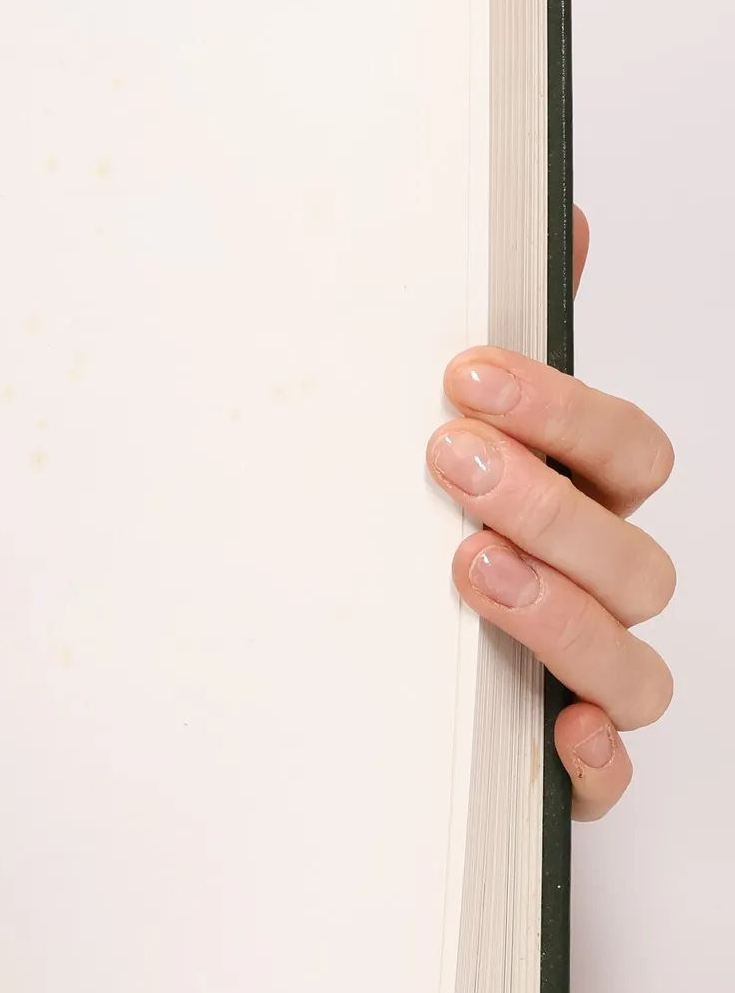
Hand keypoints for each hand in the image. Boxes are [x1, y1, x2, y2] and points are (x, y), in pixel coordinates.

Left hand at [429, 209, 673, 819]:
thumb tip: (554, 217)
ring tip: (471, 568)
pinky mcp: (559, 762)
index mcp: (583, 502)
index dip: (562, 410)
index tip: (466, 372)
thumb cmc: (421, 527)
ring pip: (629, 659)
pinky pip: (606, 775)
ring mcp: (586, 675)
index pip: (626, 450)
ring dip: (559, 612)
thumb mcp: (444, 429)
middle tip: (448, 458)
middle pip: (630, 552)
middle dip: (545, 500)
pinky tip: (556, 731)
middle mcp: (599, 586)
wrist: (361, 669)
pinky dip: (593, 758)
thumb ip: (503, 336)